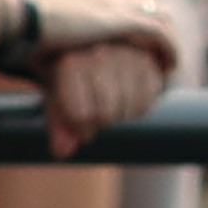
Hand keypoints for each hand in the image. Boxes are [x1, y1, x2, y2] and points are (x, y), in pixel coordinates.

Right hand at [33, 0, 186, 72]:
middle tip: (166, 57)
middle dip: (165, 31)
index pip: (133, 3)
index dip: (146, 23)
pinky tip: (169, 67)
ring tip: (170, 65)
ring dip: (170, 43)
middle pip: (154, 8)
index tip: (151, 46)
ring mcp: (118, 7)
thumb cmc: (24, 30)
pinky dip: (169, 50)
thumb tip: (58, 63)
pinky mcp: (123, 21)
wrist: (19, 19)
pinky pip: (161, 34)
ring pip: (162, 20)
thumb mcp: (53, 34)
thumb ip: (69, 43)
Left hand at [35, 38, 165, 155]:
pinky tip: (126, 99)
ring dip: (119, 115)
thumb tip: (62, 152)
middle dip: (101, 121)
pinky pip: (146, 104)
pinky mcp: (148, 64)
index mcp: (71, 64)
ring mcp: (127, 57)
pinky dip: (136, 109)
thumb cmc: (73, 84)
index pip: (81, 115)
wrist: (98, 56)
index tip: (80, 123)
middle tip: (96, 111)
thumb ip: (59, 128)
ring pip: (128, 110)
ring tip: (110, 103)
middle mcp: (99, 55)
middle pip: (106, 114)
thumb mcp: (59, 102)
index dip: (81, 128)